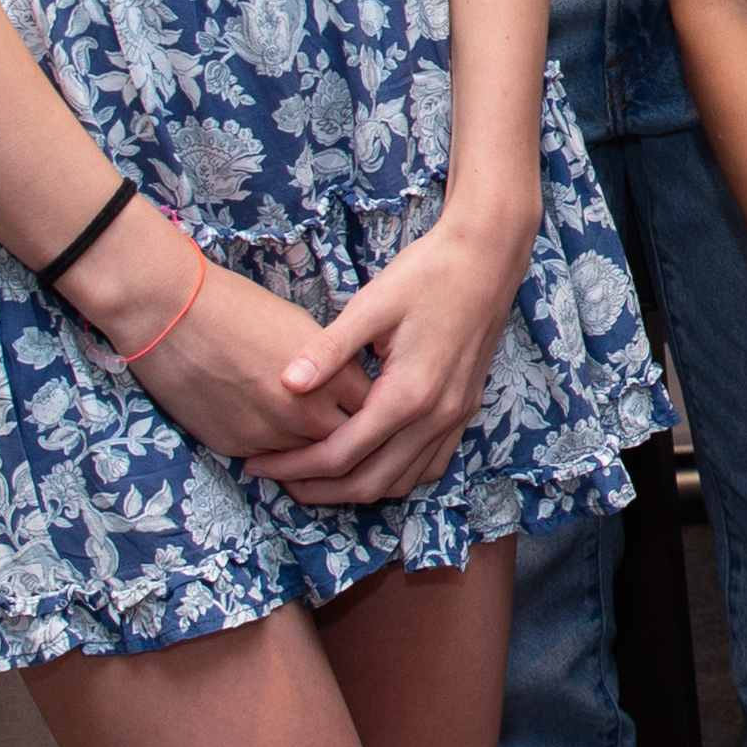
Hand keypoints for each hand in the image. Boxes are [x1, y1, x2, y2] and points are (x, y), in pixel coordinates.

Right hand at [114, 255, 362, 468]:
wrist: (174, 316)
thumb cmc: (240, 309)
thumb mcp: (305, 330)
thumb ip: (332, 367)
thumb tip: (346, 389)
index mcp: (333, 378)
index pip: (373, 410)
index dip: (372, 408)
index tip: (367, 405)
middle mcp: (306, 413)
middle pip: (346, 442)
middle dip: (348, 437)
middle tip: (346, 431)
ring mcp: (271, 435)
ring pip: (308, 459)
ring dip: (311, 450)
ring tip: (312, 438)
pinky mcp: (237, 447)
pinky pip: (270, 459)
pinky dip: (276, 452)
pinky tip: (272, 432)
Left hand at [255, 215, 528, 508]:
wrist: (488, 256)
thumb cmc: (428, 273)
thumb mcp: (371, 305)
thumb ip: (329, 349)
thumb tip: (286, 383)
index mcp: (408, 394)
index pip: (341, 454)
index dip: (294, 466)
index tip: (258, 462)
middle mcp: (436, 416)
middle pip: (370, 483)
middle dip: (319, 490)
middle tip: (278, 479)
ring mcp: (456, 417)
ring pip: (403, 482)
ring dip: (356, 488)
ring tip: (316, 476)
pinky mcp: (465, 409)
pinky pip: (430, 465)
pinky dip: (396, 475)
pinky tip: (370, 460)